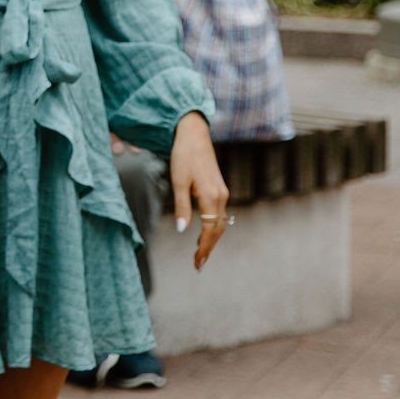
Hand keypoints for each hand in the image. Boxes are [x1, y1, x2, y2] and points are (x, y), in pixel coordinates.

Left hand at [169, 111, 229, 270]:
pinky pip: (219, 213)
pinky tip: (204, 232)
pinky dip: (213, 226)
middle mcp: (221, 196)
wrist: (194, 134)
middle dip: (208, 248)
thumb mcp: (178, 181)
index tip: (197, 263)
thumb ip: (181, 206)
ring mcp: (222, 192)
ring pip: (220, 222)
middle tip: (198, 264)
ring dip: (211, 238)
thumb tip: (183, 230)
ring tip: (199, 253)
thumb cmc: (183, 156)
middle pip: (218, 229)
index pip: (210, 230)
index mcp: (211, 196)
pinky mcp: (219, 188)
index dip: (204, 248)